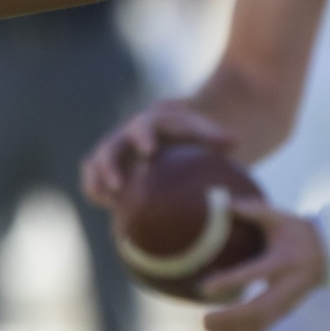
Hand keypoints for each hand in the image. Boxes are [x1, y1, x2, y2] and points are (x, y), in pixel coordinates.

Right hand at [79, 98, 234, 207]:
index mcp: (154, 121)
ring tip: (104, 200)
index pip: (144, 124)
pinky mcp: (111, 168)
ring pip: (95, 162)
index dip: (143, 136)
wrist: (185, 139)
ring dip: (96, 179)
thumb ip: (217, 136)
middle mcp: (129, 134)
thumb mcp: (211, 135)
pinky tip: (107, 208)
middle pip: (110, 145)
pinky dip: (96, 191)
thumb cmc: (201, 139)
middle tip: (117, 186)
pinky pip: (95, 178)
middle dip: (110, 164)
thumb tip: (233, 141)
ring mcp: (117, 150)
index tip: (148, 151)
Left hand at [198, 202, 329, 330]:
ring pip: (258, 325)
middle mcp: (286, 287)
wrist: (329, 253)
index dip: (230, 281)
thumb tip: (226, 203)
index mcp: (282, 262)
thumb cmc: (299, 233)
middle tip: (203, 319)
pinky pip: (262, 330)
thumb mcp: (281, 218)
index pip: (254, 274)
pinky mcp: (285, 312)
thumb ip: (255, 211)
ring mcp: (287, 303)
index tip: (206, 287)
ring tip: (206, 329)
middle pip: (256, 310)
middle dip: (229, 318)